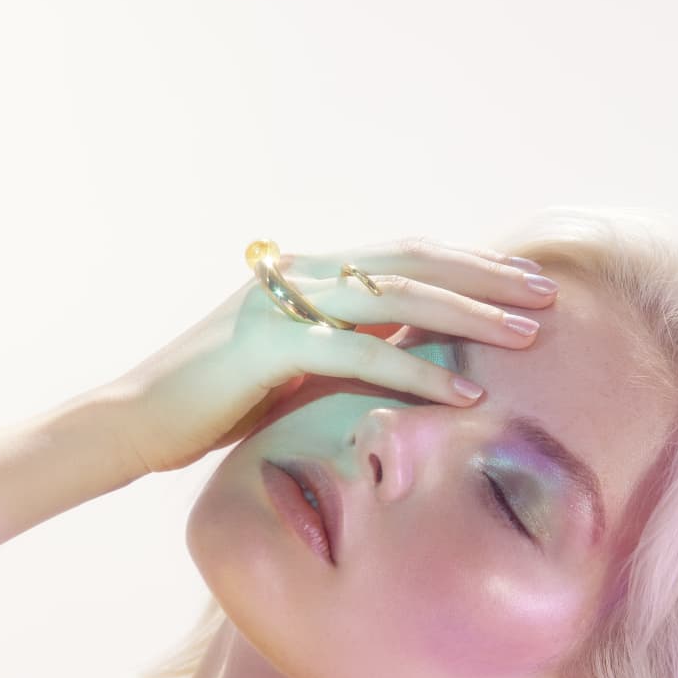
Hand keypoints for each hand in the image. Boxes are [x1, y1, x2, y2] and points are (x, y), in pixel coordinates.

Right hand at [102, 239, 556, 473]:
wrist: (132, 419)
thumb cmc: (211, 402)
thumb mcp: (289, 368)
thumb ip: (342, 350)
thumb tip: (406, 357)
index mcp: (307, 275)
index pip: (401, 259)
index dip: (465, 267)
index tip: (520, 285)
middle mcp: (298, 276)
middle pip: (411, 262)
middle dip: (484, 277)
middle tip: (545, 295)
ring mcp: (281, 305)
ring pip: (394, 297)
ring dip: (467, 316)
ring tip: (526, 336)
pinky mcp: (266, 345)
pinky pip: (356, 354)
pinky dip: (414, 373)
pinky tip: (463, 395)